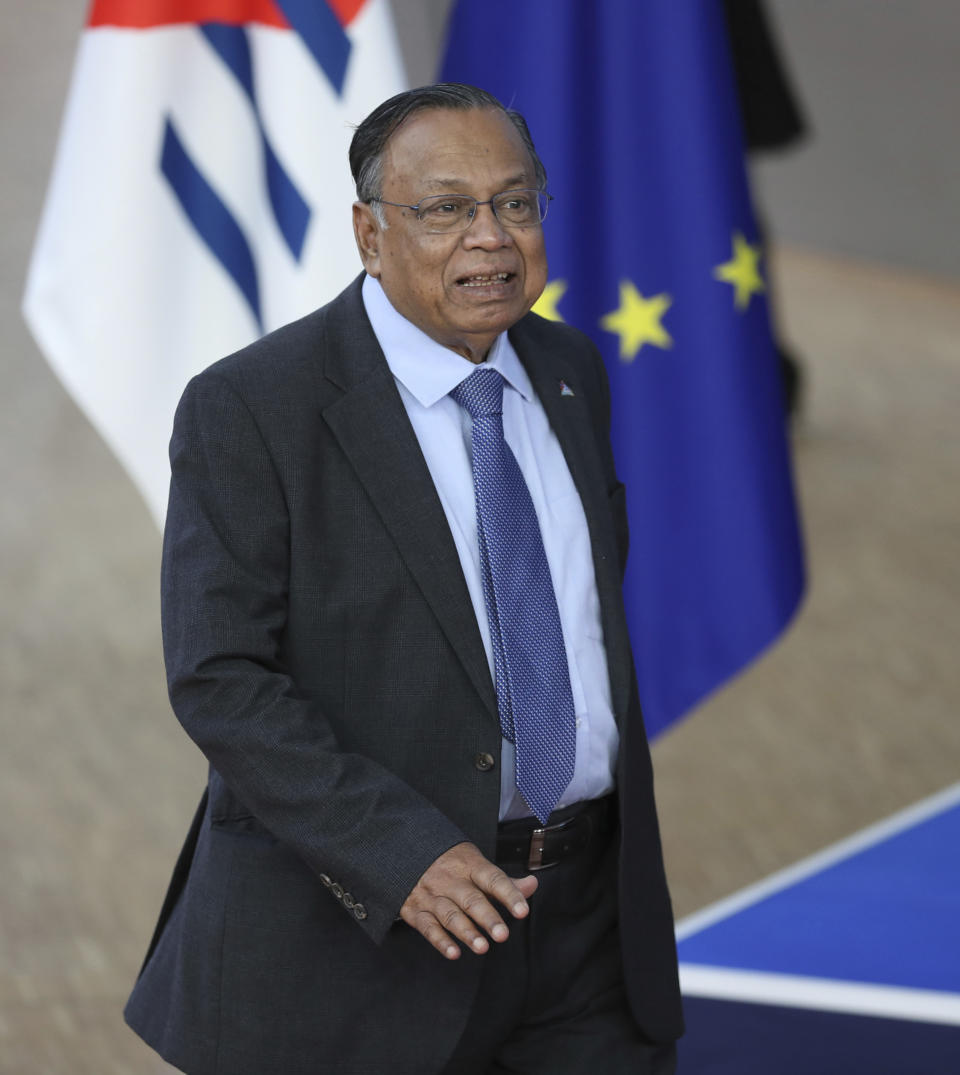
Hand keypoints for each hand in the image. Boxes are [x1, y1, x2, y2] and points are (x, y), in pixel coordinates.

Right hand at [400, 842, 537, 959]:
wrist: (405, 852)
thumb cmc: (450, 863)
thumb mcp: (476, 864)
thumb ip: (504, 881)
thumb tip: (532, 885)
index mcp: (469, 865)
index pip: (493, 879)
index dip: (508, 894)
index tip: (522, 911)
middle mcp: (450, 880)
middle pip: (471, 899)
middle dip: (487, 917)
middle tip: (503, 935)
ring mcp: (431, 895)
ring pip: (450, 915)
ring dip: (466, 932)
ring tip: (482, 947)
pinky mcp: (415, 911)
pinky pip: (427, 927)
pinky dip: (440, 941)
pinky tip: (454, 953)